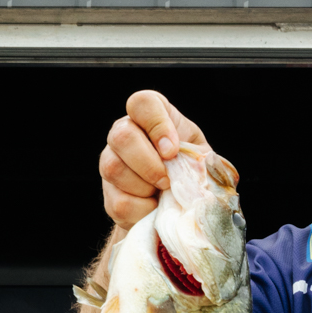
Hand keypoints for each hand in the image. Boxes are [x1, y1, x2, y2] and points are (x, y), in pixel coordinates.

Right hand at [100, 90, 211, 229]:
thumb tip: (199, 164)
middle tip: (168, 180)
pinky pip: (120, 201)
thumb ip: (202, 157)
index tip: (173, 151)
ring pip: (114, 168)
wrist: (177, 205)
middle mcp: (124, 131)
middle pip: (122, 136)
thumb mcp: (203, 158)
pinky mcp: (109, 193)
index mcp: (151, 115)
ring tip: (162, 192)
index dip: (157, 125)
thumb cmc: (191, 172)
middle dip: (149, 164)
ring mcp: (110, 160)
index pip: (143, 103)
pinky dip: (143, 209)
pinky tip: (154, 206)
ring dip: (145, 186)